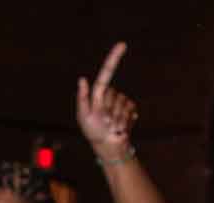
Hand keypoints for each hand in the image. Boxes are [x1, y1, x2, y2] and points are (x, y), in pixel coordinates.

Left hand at [76, 42, 136, 159]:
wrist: (109, 146)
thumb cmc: (93, 132)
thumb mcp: (83, 116)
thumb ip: (82, 98)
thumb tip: (82, 78)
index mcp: (97, 93)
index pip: (106, 72)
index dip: (114, 58)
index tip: (123, 44)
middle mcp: (110, 94)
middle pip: (114, 94)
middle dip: (110, 110)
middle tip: (105, 123)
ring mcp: (121, 101)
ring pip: (123, 103)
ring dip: (118, 118)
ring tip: (112, 127)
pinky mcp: (130, 108)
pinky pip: (131, 109)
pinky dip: (126, 120)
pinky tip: (121, 127)